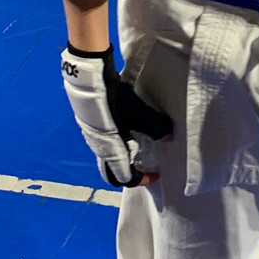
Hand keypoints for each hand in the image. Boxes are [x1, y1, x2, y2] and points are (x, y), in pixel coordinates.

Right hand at [62, 47, 172, 186]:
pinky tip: (125, 131)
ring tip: (138, 147)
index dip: (142, 180)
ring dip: (123, 158)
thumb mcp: (140, 113)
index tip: (155, 174)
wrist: (89, 78)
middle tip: (144, 166)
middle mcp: (99, 149)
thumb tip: (169, 137)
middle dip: (129, 173)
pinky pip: (103, 145)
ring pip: (107, 159)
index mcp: (112, 152)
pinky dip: (116, 146)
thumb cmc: (114, 100)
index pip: (125, 178)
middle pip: (113, 173)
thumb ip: (157, 127)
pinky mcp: (89, 126)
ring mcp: (91, 138)